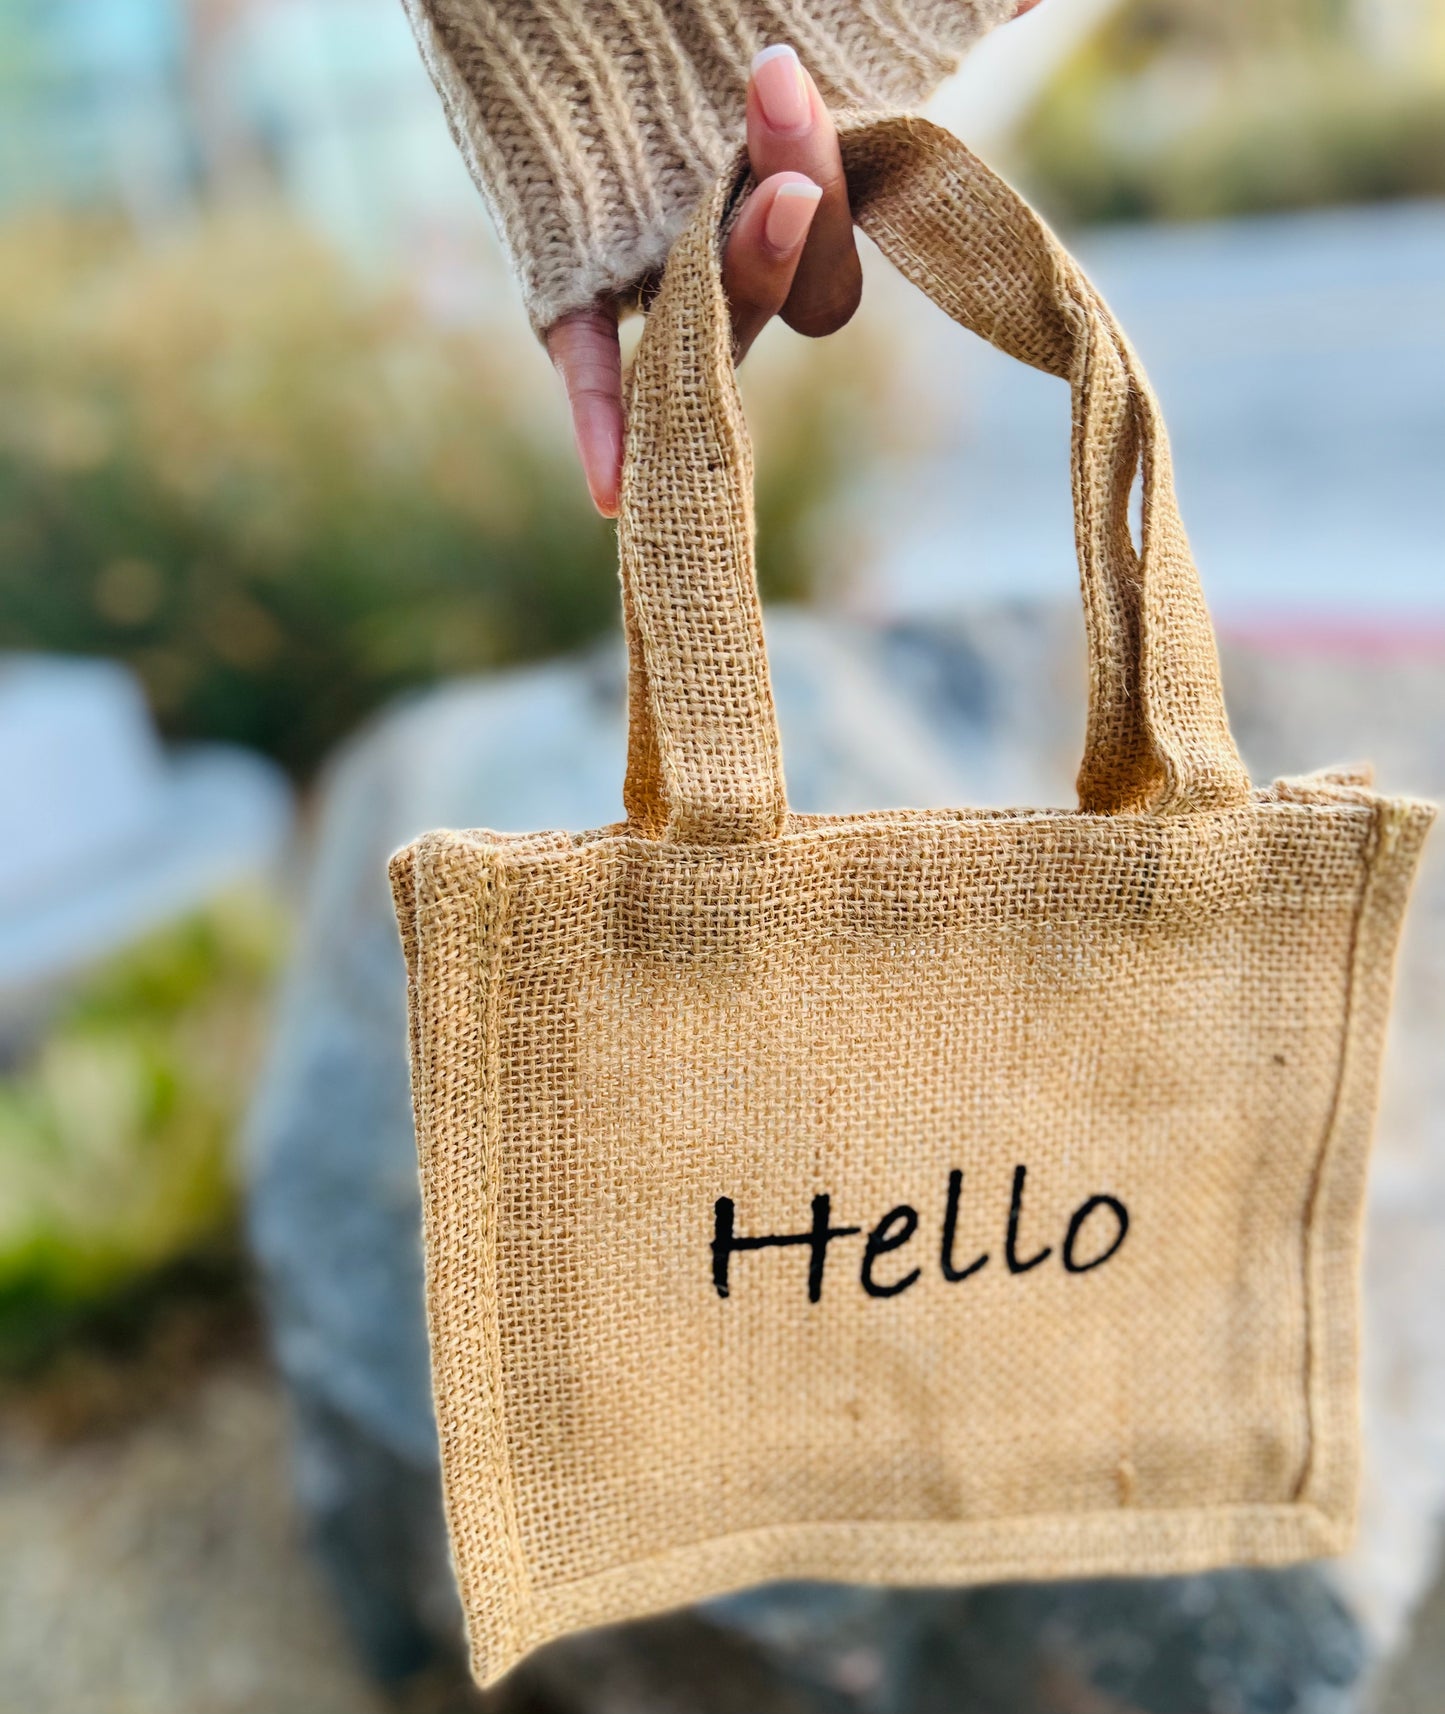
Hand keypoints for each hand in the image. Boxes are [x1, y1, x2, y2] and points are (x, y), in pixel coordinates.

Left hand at [546, 45, 861, 518]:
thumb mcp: (826, 21)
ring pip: (719, 315)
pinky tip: (609, 490)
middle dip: (806, 196)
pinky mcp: (567, 280)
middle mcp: (741, 238)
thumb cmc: (700, 15)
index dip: (861, 177)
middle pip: (807, 281)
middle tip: (779, 88)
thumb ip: (909, 17)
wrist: (563, 3)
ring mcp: (662, 272)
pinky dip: (603, 422)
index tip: (833, 94)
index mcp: (800, 186)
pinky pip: (590, 363)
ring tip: (778, 206)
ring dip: (749, 272)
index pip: (860, 219)